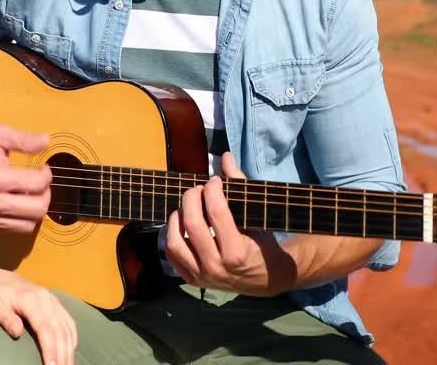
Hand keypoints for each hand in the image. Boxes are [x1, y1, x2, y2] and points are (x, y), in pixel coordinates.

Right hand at [0, 125, 51, 231]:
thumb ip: (24, 140)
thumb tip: (45, 141)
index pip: (38, 184)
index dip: (47, 175)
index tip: (43, 170)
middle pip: (38, 209)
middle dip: (45, 195)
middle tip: (40, 184)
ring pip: (28, 225)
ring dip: (35, 210)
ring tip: (29, 195)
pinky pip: (14, 230)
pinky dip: (20, 219)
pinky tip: (16, 204)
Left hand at [0, 268, 76, 364]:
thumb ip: (5, 318)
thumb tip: (17, 332)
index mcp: (30, 299)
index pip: (45, 328)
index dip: (50, 349)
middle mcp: (45, 298)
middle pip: (59, 330)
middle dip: (63, 353)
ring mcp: (52, 299)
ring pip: (67, 327)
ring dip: (69, 349)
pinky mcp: (55, 302)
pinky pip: (68, 321)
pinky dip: (72, 337)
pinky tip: (71, 351)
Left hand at [164, 152, 296, 295]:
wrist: (265, 278)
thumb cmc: (262, 243)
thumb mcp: (257, 217)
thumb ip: (240, 185)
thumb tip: (225, 157)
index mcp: (236, 252)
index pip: (216, 212)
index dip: (213, 189)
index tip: (215, 181)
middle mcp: (216, 267)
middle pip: (192, 224)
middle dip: (192, 198)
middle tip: (198, 189)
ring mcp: (202, 276)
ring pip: (175, 242)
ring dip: (177, 217)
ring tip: (187, 207)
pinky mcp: (192, 279)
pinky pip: (171, 255)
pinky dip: (171, 235)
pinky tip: (181, 223)